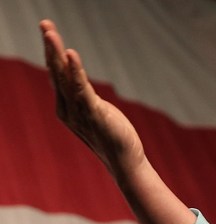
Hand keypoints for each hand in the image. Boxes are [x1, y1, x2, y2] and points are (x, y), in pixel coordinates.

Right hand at [40, 18, 145, 179]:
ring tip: (51, 34)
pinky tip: (71, 55)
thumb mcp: (95, 111)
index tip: (48, 30)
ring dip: (57, 54)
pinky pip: (81, 89)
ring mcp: (78, 112)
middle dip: (50, 47)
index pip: (56, 74)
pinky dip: (75, 71)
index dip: (52, 52)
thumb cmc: (113, 137)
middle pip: (55, 72)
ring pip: (64, 78)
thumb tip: (78, 82)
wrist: (125, 162)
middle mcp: (67, 108)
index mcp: (66, 106)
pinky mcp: (93, 115)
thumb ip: (84, 96)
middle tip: (45, 24)